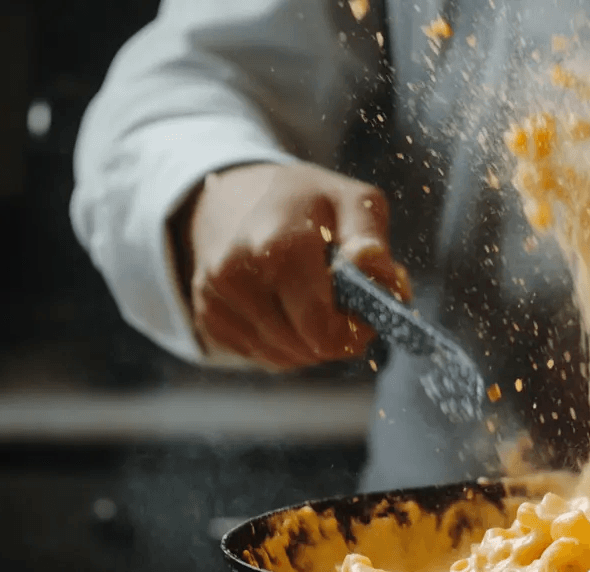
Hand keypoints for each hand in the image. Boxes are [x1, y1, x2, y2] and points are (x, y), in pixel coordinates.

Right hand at [172, 162, 410, 368]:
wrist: (235, 196)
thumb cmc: (308, 202)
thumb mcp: (353, 201)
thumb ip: (371, 239)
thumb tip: (381, 274)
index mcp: (278, 245)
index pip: (322, 328)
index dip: (355, 330)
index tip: (366, 312)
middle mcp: (236, 274)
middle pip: (306, 347)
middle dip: (336, 336)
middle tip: (347, 308)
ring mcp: (215, 298)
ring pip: (284, 358)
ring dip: (312, 343)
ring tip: (317, 303)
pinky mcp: (208, 318)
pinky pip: (261, 357)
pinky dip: (285, 344)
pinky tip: (290, 310)